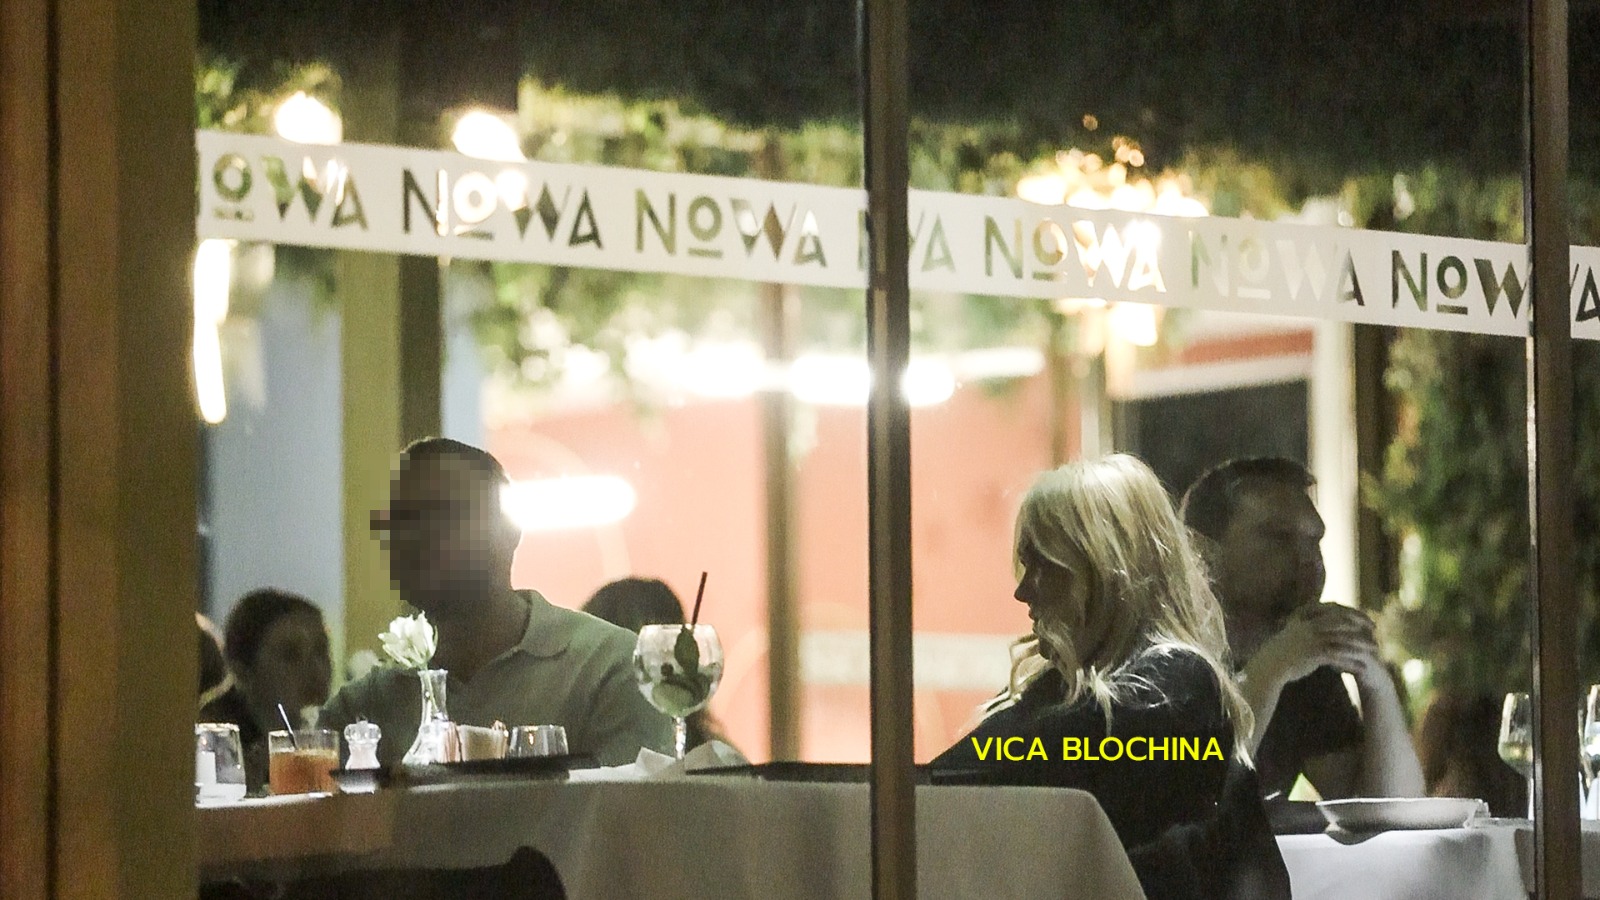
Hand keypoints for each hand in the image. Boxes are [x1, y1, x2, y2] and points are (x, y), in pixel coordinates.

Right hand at [1245, 603, 1378, 691]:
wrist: (1268, 667)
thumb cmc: (1279, 652)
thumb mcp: (1292, 632)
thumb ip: (1306, 625)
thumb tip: (1319, 621)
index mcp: (1305, 617)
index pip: (1334, 608)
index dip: (1352, 611)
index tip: (1364, 618)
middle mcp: (1309, 624)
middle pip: (1342, 619)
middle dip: (1361, 623)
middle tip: (1375, 629)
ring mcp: (1312, 638)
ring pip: (1344, 637)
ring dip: (1362, 643)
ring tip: (1375, 649)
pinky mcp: (1314, 653)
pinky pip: (1339, 655)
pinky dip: (1352, 661)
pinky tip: (1362, 666)